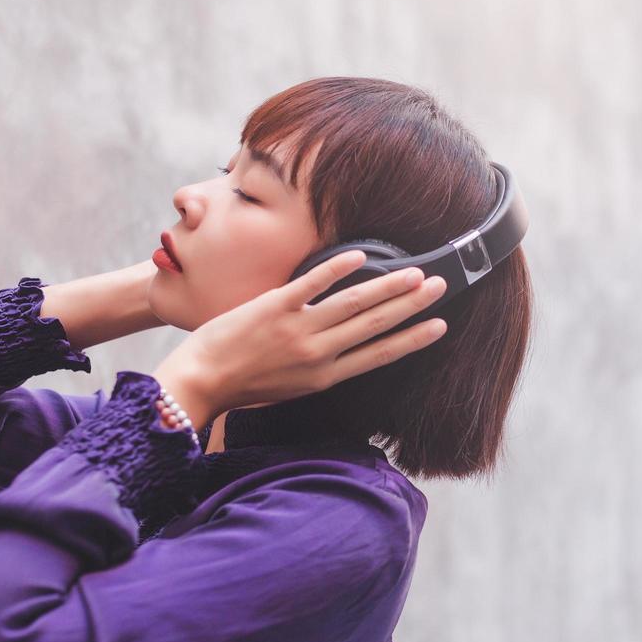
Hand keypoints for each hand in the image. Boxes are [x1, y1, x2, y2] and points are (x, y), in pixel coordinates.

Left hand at [150, 250, 448, 426]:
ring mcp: (298, 329)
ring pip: (354, 304)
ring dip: (389, 286)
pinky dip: (338, 269)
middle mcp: (318, 354)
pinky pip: (313, 284)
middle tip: (440, 287)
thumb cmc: (244, 384)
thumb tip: (343, 346)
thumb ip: (319, 365)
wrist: (201, 381)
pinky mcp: (275, 307)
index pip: (380, 354)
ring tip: (415, 273)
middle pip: (376, 324)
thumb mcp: (291, 385)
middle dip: (412, 305)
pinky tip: (361, 256)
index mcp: (324, 376)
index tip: (438, 326)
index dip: (412, 339)